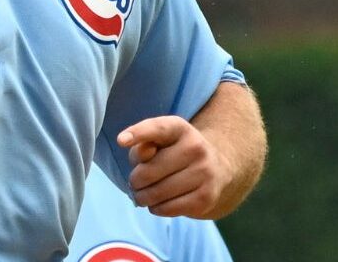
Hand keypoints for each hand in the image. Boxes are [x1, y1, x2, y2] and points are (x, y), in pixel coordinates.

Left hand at [116, 115, 230, 217]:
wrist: (216, 168)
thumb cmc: (173, 153)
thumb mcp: (157, 142)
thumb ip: (143, 145)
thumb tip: (143, 155)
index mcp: (179, 128)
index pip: (157, 128)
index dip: (138, 133)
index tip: (121, 141)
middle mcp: (196, 147)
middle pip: (149, 171)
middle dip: (134, 181)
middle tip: (134, 183)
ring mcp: (204, 172)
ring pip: (158, 193)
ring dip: (143, 198)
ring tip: (143, 195)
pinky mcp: (206, 197)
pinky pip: (169, 208)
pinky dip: (156, 209)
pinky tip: (158, 203)